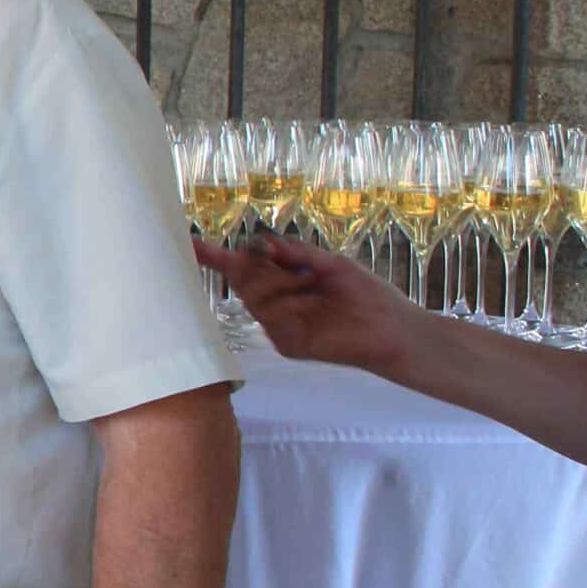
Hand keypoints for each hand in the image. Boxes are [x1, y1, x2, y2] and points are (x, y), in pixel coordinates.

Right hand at [193, 233, 420, 375]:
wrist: (396, 330)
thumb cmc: (369, 295)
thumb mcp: (332, 264)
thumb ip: (297, 253)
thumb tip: (262, 243)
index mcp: (285, 284)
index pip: (245, 268)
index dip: (219, 257)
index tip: (190, 244)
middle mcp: (276, 306)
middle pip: (245, 279)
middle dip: (257, 265)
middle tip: (295, 267)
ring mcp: (279, 326)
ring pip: (255, 296)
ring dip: (280, 284)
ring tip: (312, 287)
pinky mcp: (287, 344)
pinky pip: (271, 317)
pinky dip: (287, 304)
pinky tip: (311, 304)